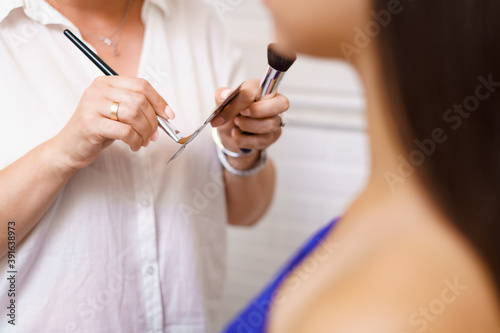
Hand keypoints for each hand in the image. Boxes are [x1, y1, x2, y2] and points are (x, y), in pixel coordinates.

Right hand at [53, 76, 174, 170]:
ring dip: (145, 132)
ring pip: (134, 114)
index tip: (169, 116)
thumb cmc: (98, 130)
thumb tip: (166, 115)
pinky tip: (134, 146)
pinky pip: (125, 131)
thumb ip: (138, 108)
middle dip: (153, 120)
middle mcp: (98, 89)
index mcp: (106, 81)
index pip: (141, 85)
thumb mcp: (118, 113)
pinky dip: (135, 140)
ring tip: (144, 141)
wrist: (69, 147)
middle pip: (139, 100)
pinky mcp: (91, 123)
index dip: (159, 101)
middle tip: (154, 135)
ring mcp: (92, 105)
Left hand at [210, 80, 288, 167]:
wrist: (230, 133)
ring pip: (270, 124)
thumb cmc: (231, 113)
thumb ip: (222, 95)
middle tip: (239, 115)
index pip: (262, 88)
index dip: (243, 100)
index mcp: (262, 88)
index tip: (227, 105)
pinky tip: (237, 134)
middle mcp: (274, 102)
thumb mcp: (222, 102)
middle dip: (256, 111)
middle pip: (281, 104)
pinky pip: (262, 140)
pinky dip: (244, 139)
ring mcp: (276, 120)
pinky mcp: (273, 136)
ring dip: (247, 126)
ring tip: (236, 124)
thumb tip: (225, 95)